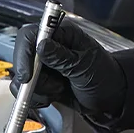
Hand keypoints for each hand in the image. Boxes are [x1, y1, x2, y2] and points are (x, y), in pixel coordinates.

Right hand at [11, 17, 125, 118]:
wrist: (110, 98)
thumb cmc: (105, 76)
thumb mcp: (85, 67)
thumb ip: (62, 57)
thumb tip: (41, 46)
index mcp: (62, 34)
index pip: (31, 35)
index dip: (25, 53)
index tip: (28, 75)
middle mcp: (50, 46)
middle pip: (23, 56)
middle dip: (34, 77)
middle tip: (51, 87)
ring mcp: (45, 64)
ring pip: (23, 76)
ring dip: (38, 89)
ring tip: (59, 89)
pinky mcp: (42, 81)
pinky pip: (27, 89)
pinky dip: (36, 98)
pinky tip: (52, 97)